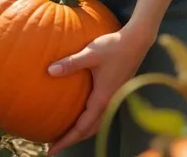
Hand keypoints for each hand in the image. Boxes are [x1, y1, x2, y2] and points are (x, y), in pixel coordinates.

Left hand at [46, 26, 153, 154]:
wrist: (137, 40)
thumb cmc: (113, 46)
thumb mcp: (90, 54)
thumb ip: (70, 63)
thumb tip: (49, 70)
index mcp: (102, 98)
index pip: (82, 128)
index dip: (66, 140)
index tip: (52, 149)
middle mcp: (109, 103)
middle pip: (89, 130)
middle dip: (72, 139)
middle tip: (55, 145)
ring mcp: (114, 98)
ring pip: (97, 124)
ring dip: (82, 131)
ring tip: (67, 133)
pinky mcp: (117, 91)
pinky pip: (101, 114)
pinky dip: (90, 120)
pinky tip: (82, 111)